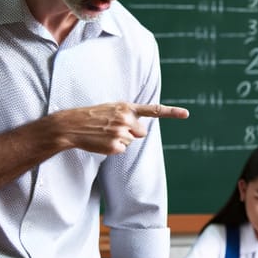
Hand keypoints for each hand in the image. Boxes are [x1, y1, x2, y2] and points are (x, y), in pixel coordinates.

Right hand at [60, 101, 188, 154]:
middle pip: (141, 132)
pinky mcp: (116, 147)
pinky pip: (122, 150)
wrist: (71, 125)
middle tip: (114, 128)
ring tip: (105, 133)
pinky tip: (102, 141)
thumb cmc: (91, 116)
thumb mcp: (112, 108)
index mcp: (127, 107)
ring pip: (131, 142)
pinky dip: (113, 148)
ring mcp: (121, 133)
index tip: (186, 114)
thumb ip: (128, 115)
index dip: (171, 112)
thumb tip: (140, 130)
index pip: (153, 110)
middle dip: (131, 132)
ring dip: (121, 140)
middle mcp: (127, 119)